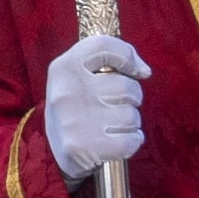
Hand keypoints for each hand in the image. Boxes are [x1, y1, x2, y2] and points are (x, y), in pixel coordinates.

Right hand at [43, 34, 149, 179]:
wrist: (54, 151)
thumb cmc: (75, 108)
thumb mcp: (75, 77)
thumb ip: (104, 63)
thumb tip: (144, 70)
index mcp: (63, 68)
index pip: (103, 47)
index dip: (127, 56)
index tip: (137, 71)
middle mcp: (67, 91)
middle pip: (125, 86)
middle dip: (132, 98)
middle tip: (118, 105)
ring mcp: (75, 121)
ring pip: (131, 116)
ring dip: (131, 123)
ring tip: (115, 125)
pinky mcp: (85, 148)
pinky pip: (130, 140)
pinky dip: (132, 142)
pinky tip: (120, 142)